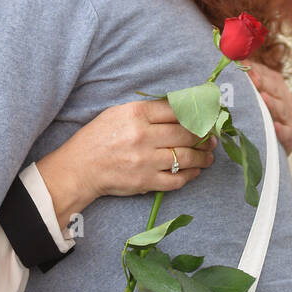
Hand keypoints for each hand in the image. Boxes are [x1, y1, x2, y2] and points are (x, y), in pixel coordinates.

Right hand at [36, 99, 215, 225]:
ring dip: (204, 156)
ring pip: (186, 157)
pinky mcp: (146, 181)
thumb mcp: (117, 113)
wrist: (79, 168)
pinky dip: (191, 175)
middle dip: (205, 135)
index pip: (177, 110)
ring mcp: (146, 161)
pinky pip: (177, 179)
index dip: (196, 113)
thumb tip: (179, 110)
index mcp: (136, 114)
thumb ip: (147, 111)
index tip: (207, 116)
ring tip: (209, 154)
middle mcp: (143, 136)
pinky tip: (196, 170)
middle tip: (212, 136)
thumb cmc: (97, 138)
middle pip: (187, 133)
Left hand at [240, 59, 291, 153]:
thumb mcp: (253, 95)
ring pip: (282, 109)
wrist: (271, 144)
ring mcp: (289, 117)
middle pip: (276, 89)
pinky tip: (276, 127)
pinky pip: (288, 133)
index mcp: (276, 86)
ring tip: (263, 98)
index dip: (256, 70)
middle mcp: (285, 99)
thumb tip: (233, 63)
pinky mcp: (291, 136)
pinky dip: (282, 131)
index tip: (243, 65)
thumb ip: (246, 80)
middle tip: (251, 77)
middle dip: (263, 83)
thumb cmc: (256, 114)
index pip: (268, 75)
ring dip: (272, 104)